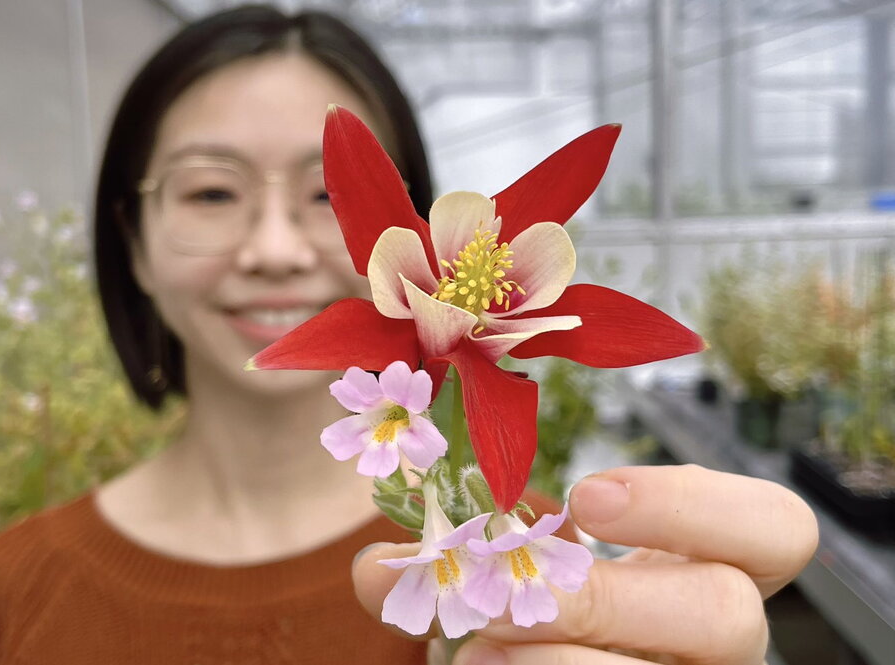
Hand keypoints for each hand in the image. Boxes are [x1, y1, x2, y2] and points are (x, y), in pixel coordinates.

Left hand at [352, 464, 818, 664]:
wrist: (535, 655)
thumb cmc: (538, 599)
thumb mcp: (515, 563)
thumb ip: (459, 554)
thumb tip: (374, 570)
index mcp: (707, 564)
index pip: (776, 527)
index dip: (692, 505)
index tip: (585, 497)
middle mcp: (716, 640)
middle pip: (728, 614)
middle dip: (607, 600)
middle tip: (510, 597)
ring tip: (477, 652)